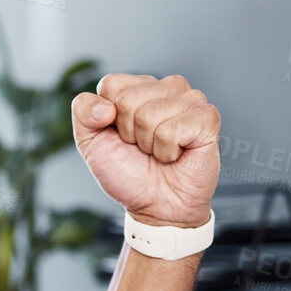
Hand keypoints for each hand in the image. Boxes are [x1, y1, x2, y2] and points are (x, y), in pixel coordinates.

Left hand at [70, 74, 219, 227]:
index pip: (111, 84)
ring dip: (149, 143)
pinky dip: (168, 151)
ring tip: (161, 151)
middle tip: (143, 148)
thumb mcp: (90, 142)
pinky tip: (176, 154)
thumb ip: (83, 112)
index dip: (108, 118)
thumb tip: (106, 106)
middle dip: (129, 133)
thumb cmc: (129, 173)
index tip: (122, 136)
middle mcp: (165, 88)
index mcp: (138, 87)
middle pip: (128, 100)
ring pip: (149, 114)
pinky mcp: (207, 117)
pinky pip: (172, 130)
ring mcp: (189, 99)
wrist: (156, 206)